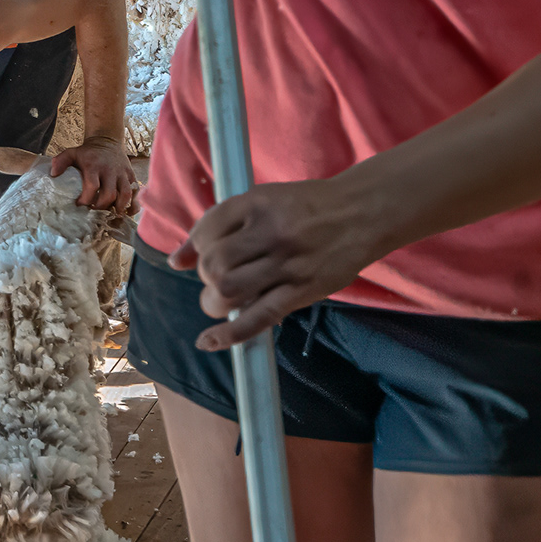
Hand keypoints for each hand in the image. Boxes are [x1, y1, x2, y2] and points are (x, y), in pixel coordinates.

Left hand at [47, 142, 138, 214]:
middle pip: (109, 194)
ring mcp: (122, 174)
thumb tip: (52, 174)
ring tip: (111, 214)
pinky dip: (133, 204)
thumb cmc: (87, 152)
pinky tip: (127, 212)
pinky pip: (136, 192)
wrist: (107, 140)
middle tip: (94, 210)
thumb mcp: (72, 152)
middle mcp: (110, 170)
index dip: (85, 199)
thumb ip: (60, 161)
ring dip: (118, 208)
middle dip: (101, 206)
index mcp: (94, 166)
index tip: (79, 204)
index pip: (92, 187)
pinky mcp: (131, 176)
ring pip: (126, 195)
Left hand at [178, 170, 397, 348]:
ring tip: (219, 301)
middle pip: (214, 263)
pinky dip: (230, 333)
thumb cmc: (309, 207)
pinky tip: (209, 341)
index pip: (207, 229)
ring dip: (214, 302)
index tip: (203, 255)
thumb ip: (222, 224)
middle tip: (218, 277)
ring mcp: (287, 263)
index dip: (196, 247)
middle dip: (206, 276)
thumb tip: (177, 261)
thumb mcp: (265, 200)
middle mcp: (271, 232)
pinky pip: (259, 317)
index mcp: (257, 203)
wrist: (363, 213)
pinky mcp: (303, 290)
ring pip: (229, 290)